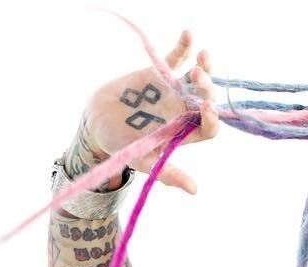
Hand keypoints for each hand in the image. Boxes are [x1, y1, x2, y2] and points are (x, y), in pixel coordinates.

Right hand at [83, 31, 219, 193]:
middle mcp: (183, 111)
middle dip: (206, 88)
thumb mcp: (143, 161)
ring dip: (203, 66)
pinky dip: (184, 45)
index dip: (210, 118)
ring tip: (201, 56)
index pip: (207, 127)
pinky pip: (176, 57)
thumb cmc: (121, 148)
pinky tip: (189, 33)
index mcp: (183, 133)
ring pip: (196, 77)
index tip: (205, 107)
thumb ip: (168, 173)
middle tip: (197, 77)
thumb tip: (194, 190)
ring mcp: (173, 90)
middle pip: (205, 98)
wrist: (97, 123)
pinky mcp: (160, 73)